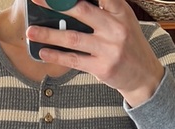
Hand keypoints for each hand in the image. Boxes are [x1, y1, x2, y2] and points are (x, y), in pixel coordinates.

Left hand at [26, 0, 164, 106]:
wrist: (143, 75)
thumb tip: (72, 4)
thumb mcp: (123, 21)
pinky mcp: (102, 68)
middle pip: (81, 11)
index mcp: (120, 11)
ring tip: (30, 31)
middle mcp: (115, 28)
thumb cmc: (128, 45)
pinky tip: (42, 52)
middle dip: (56, 4)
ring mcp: (109, 49)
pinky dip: (56, 56)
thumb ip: (104, 10)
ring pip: (73, 38)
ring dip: (49, 34)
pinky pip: (74, 60)